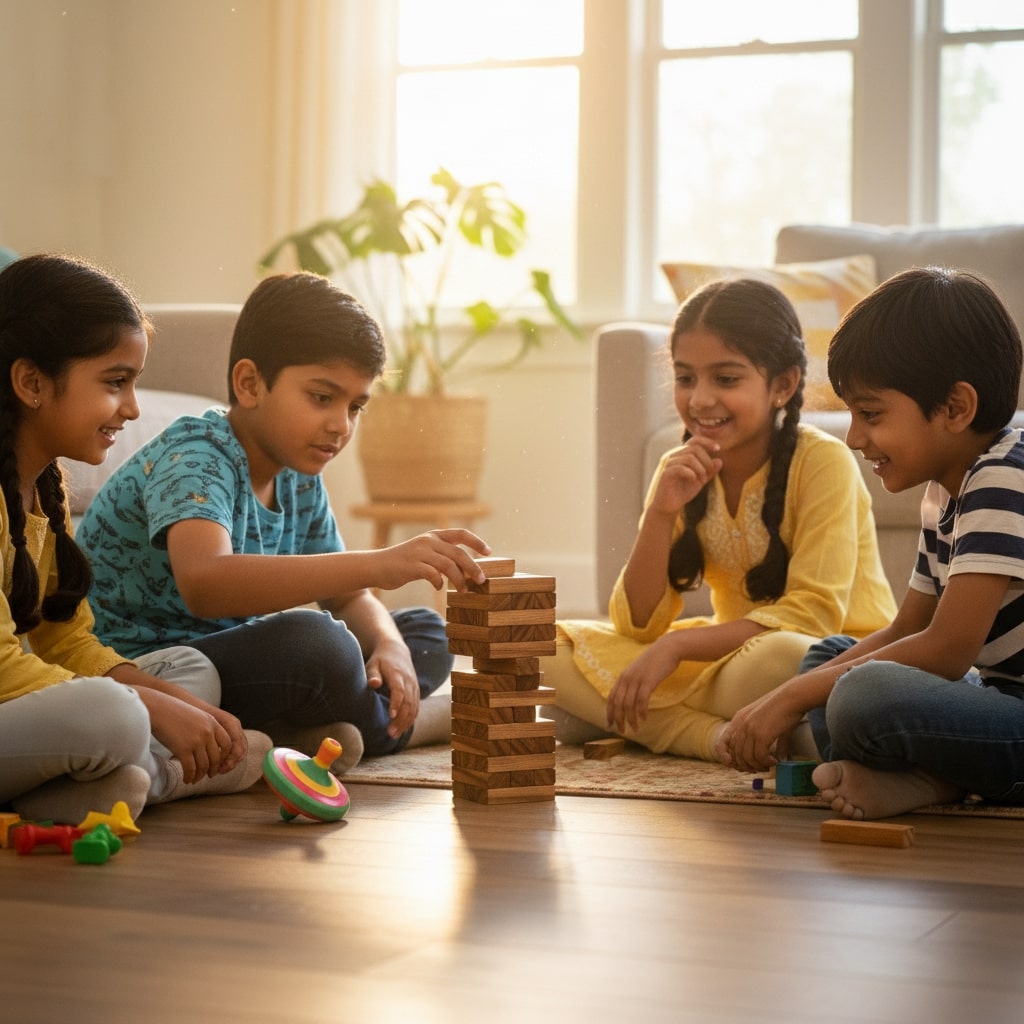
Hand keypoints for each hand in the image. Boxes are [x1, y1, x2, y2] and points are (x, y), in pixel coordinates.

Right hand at [144, 690, 240, 783]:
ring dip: (200, 776)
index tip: (218, 762)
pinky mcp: (183, 749)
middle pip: (216, 757)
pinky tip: (186, 779)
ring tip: (195, 779)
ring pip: (204, 766)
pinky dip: (190, 776)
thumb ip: (206, 727)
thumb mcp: (196, 715)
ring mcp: (196, 741)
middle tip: (209, 775)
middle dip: (213, 769)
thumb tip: (209, 744)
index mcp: (213, 722)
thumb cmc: (173, 712)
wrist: (157, 708)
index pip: (227, 743)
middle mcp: (208, 732)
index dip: (224, 756)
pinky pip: (191, 769)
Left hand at [365, 637, 419, 737]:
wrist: (396, 650)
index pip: (399, 690)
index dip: (396, 703)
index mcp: (397, 674)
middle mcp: (409, 680)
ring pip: (414, 706)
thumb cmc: (380, 660)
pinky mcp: (416, 691)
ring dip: (406, 722)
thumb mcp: (373, 664)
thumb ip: (373, 674)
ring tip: (394, 734)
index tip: (391, 716)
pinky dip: (411, 719)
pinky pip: (416, 706)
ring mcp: (414, 686)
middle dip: (400, 719)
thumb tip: (374, 683)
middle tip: (390, 733)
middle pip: (408, 702)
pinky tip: (402, 729)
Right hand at [375, 528, 490, 591]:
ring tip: (464, 591)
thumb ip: (441, 556)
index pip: (461, 533)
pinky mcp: (412, 566)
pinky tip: (439, 588)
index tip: (489, 552)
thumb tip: (464, 569)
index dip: (477, 542)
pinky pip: (433, 575)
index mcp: (434, 536)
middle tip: (481, 581)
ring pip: (449, 566)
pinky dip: (440, 583)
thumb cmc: (403, 563)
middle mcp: (428, 541)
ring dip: (460, 580)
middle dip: (473, 568)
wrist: (376, 566)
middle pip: (459, 553)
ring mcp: (420, 553)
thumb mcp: (423, 552)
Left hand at [606, 634, 681, 732]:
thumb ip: (632, 682)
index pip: (611, 697)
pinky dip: (642, 711)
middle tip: (622, 731)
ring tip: (635, 728)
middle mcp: (627, 678)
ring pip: (628, 704)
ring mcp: (637, 679)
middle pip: (617, 703)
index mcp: (623, 677)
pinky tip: (644, 719)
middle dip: (618, 719)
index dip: (609, 712)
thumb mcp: (639, 671)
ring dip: (631, 719)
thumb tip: (629, 697)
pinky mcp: (649, 681)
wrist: (668, 648)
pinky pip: (642, 700)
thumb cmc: (655, 661)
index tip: (610, 724)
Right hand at [649, 436, 722, 515]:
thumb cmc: (683, 492)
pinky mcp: (665, 473)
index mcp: (682, 455)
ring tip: (701, 480)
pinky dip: (691, 473)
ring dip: (700, 469)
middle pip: (695, 448)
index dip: (707, 442)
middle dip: (706, 461)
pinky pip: (680, 467)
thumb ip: (709, 471)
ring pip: (689, 457)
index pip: (694, 440)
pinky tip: (693, 480)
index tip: (718, 449)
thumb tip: (719, 460)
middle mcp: (674, 456)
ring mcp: (669, 464)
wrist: (669, 506)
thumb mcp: (700, 480)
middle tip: (707, 475)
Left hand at [715, 688, 803, 772]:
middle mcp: (741, 724)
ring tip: (769, 765)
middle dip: (746, 765)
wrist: (793, 696)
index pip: (722, 743)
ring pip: (747, 758)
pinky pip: (759, 757)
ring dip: (758, 766)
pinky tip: (775, 761)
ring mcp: (750, 729)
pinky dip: (767, 762)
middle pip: (736, 754)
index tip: (738, 766)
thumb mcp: (770, 722)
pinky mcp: (761, 734)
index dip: (726, 757)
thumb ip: (770, 740)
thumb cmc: (785, 708)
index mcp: (739, 719)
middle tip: (759, 769)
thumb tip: (780, 759)